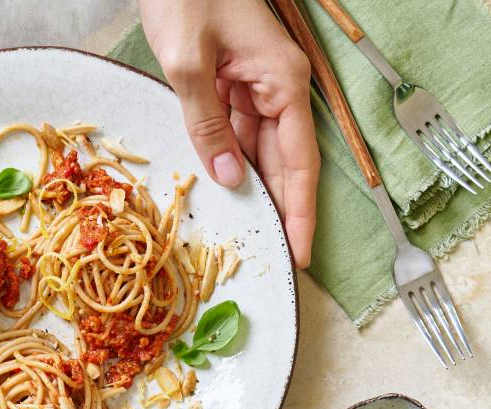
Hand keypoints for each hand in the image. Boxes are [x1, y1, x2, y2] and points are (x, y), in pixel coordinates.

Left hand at [140, 0, 319, 268]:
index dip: (300, 212)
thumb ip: (208, 126)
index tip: (302, 254)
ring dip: (257, 194)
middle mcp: (278, 87)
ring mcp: (256, 86)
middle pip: (286, 165)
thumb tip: (232, 180)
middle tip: (280, 261)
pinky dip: (232, 165)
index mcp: (282, 82)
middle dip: (283, 213)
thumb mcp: (188, 64)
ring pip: (261, 153)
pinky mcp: (233, 84)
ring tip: (253, 239)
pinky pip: (238, 135)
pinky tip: (228, 196)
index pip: (300, 163)